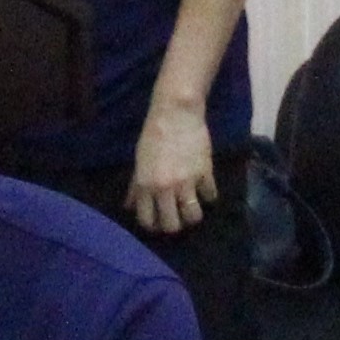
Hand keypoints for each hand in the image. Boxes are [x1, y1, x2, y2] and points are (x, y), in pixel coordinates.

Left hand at [126, 105, 219, 234]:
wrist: (176, 113)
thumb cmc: (153, 135)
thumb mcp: (139, 161)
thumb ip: (135, 186)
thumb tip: (129, 206)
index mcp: (145, 186)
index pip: (147, 221)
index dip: (153, 225)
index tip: (158, 221)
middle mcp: (164, 188)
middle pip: (172, 225)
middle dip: (174, 225)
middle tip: (177, 216)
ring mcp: (186, 182)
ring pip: (193, 216)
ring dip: (193, 215)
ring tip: (192, 207)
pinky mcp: (205, 173)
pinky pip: (210, 196)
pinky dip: (208, 195)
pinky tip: (205, 189)